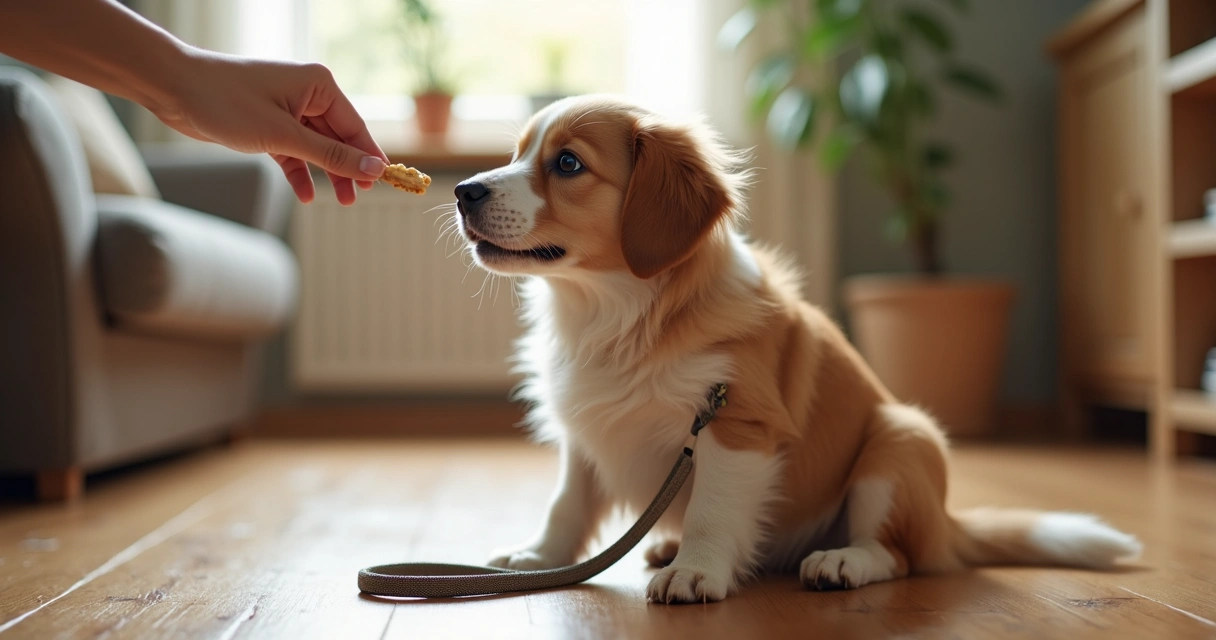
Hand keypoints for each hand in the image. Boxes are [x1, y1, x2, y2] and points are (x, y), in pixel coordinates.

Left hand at [152, 49, 387, 205]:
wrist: (173, 87)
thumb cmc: (226, 102)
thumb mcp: (283, 135)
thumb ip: (330, 155)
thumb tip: (373, 169)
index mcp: (319, 85)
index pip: (356, 127)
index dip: (369, 157)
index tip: (383, 185)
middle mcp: (308, 93)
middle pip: (339, 138)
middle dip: (348, 169)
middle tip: (357, 199)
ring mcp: (288, 108)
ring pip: (318, 147)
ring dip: (327, 173)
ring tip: (340, 201)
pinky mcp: (269, 123)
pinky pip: (294, 151)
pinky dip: (300, 172)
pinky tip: (306, 194)